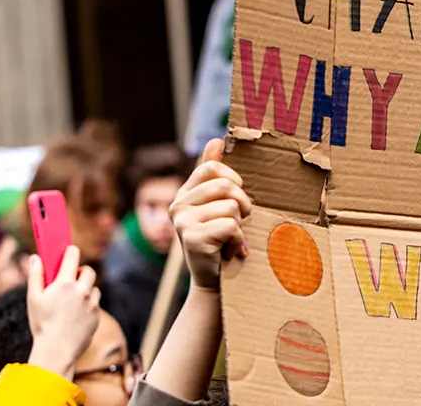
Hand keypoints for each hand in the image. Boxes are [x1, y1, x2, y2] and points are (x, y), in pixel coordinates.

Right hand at [26, 247, 99, 380]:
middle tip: (71, 279)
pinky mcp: (97, 315)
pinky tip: (76, 313)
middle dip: (80, 272)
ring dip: (85, 289)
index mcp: (65, 284)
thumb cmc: (42, 324)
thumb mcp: (33, 299)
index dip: (71, 252)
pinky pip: (95, 303)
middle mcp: (82, 290)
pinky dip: (88, 304)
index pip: (73, 256)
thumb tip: (35, 257)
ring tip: (72, 300)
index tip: (69, 251)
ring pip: (93, 288)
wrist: (57, 350)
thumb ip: (35, 276)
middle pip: (88, 271)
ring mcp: (92, 303)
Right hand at [170, 138, 251, 291]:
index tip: (236, 197)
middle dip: (242, 204)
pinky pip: (231, 226)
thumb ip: (214, 173)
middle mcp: (177, 205)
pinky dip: (238, 240)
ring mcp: (182, 222)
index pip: (212, 167)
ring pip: (231, 207)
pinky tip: (230, 251)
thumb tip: (216, 139)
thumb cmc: (220, 240)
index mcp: (184, 193)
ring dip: (240, 226)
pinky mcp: (192, 238)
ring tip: (230, 239)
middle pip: (226, 186)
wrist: (213, 280)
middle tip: (238, 222)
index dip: (233, 180)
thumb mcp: (217, 205)